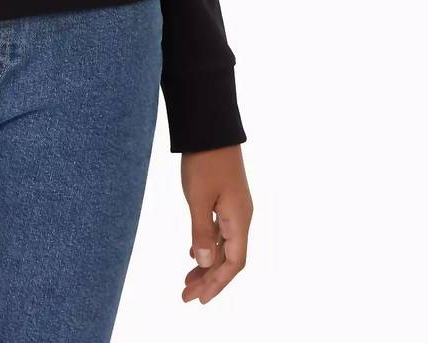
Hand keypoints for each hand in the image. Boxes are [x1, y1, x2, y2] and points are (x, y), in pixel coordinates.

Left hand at [180, 144, 251, 304]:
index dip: (217, 283)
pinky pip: (220, 231)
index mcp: (239, 220)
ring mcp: (234, 208)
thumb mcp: (198, 198)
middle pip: (229, 258)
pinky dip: (208, 245)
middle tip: (186, 296)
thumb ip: (202, 231)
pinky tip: (194, 252)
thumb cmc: (205, 161)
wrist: (210, 128)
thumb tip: (206, 262)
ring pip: (224, 245)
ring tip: (187, 281)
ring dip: (207, 264)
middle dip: (209, 279)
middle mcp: (241, 217)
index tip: (199, 299)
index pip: (234, 262)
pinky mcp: (226, 199)